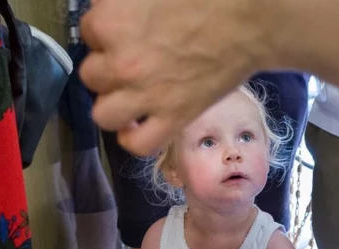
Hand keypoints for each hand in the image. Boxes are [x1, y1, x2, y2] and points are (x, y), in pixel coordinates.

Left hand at [79, 0, 265, 155]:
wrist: (249, 20)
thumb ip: (124, 2)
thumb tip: (115, 10)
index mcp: (112, 22)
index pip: (89, 32)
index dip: (108, 31)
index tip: (129, 31)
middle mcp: (121, 63)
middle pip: (92, 75)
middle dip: (109, 67)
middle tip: (134, 61)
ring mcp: (146, 95)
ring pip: (104, 114)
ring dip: (114, 105)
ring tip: (131, 96)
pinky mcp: (172, 119)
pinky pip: (137, 144)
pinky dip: (134, 138)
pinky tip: (140, 125)